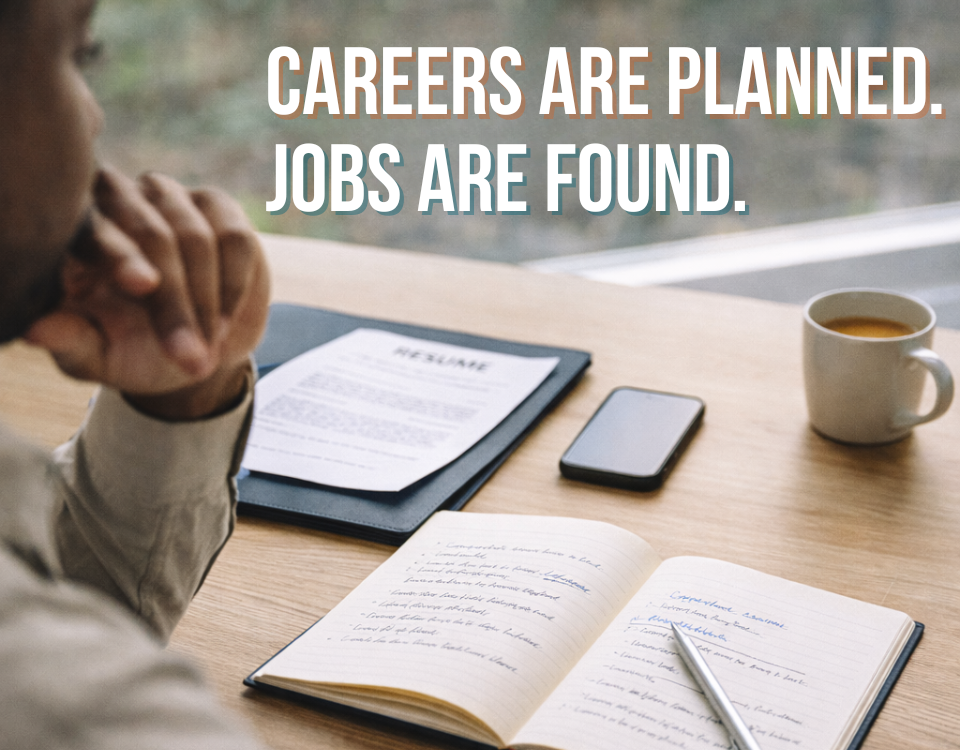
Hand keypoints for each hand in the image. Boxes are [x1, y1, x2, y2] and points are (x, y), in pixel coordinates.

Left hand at [26, 167, 269, 419]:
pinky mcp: (218, 207)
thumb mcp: (95, 355)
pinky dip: (235, 284)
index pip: (94, 231)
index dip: (121, 257)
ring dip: (207, 299)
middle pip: (151, 234)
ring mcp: (170, 199)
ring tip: (207, 348)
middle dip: (176, 302)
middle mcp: (118, 200)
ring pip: (196, 235)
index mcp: (75, 232)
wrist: (192, 347)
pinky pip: (235, 238)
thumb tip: (34, 332)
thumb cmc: (132, 351)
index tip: (144, 286)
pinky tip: (224, 320)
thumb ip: (70, 341)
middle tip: (190, 357)